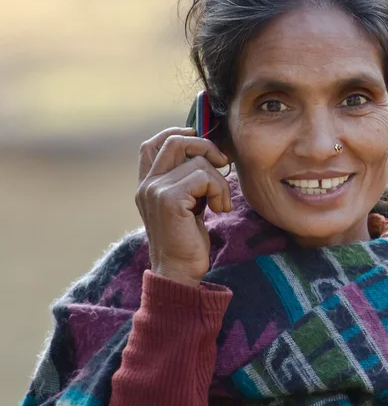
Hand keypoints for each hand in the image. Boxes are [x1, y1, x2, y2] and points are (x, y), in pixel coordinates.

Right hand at [135, 127, 230, 285]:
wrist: (179, 272)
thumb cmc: (187, 239)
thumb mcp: (186, 202)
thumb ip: (187, 178)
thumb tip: (209, 152)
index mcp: (147, 184)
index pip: (152, 143)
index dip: (177, 133)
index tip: (200, 142)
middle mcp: (146, 184)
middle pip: (175, 141)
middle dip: (205, 146)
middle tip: (222, 163)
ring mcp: (155, 190)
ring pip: (198, 162)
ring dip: (220, 181)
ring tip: (220, 203)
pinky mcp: (169, 199)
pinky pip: (204, 177)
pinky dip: (219, 191)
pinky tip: (220, 210)